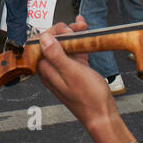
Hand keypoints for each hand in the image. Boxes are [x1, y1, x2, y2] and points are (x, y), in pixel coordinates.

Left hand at [35, 18, 133, 142]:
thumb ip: (56, 55)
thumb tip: (44, 39)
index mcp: (47, 70)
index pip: (40, 44)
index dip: (52, 32)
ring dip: (73, 35)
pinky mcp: (75, 71)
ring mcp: (64, 70)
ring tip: (84, 27)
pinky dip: (80, 43)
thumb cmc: (89, 98)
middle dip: (64, 31)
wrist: (102, 115)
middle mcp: (52, 70)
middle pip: (52, 43)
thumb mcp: (73, 73)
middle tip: (77, 27)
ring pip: (65, 46)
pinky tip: (86, 35)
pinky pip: (74, 53)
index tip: (65, 29)